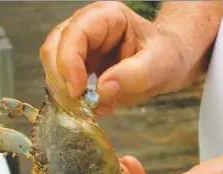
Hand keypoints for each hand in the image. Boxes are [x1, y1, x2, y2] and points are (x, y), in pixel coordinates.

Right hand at [40, 1, 190, 114]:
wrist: (170, 62)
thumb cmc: (168, 55)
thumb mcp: (162, 64)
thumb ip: (135, 75)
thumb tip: (102, 90)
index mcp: (107, 17)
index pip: (73, 34)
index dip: (68, 64)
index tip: (79, 92)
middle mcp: (88, 28)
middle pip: (53, 50)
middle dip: (62, 81)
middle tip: (83, 105)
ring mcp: (81, 47)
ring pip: (54, 69)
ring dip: (68, 93)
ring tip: (98, 107)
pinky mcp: (81, 66)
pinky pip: (65, 83)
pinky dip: (75, 100)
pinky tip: (99, 106)